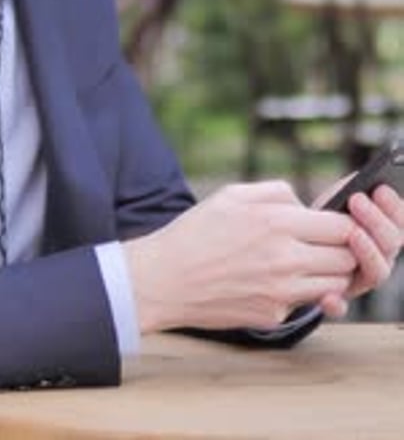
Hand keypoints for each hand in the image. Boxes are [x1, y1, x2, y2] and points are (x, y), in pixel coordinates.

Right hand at [124, 180, 355, 333]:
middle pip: (346, 258)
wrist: (164, 279)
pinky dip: (298, 293)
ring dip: (327, 274)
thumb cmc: (195, 233)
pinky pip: (304, 303)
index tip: (333, 224)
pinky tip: (274, 281)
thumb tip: (306, 206)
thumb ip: (278, 192)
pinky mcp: (272, 315)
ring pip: (334, 285)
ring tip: (304, 263)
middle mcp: (285, 259)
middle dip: (341, 250)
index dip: (344, 225)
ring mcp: (281, 292)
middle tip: (322, 245)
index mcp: (276, 222)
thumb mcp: (233, 194)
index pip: (342, 227)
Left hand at [321, 184, 403, 313]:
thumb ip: (348, 194)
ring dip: (367, 252)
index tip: (379, 187)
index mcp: (384, 234)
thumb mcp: (334, 205)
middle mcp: (379, 259)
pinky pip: (341, 307)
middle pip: (391, 244)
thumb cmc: (319, 223)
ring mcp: (360, 281)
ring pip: (376, 273)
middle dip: (376, 220)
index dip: (394, 206)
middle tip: (357, 199)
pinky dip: (337, 303)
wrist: (291, 253)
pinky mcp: (337, 300)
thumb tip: (356, 183)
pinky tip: (328, 296)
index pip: (401, 221)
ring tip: (352, 233)